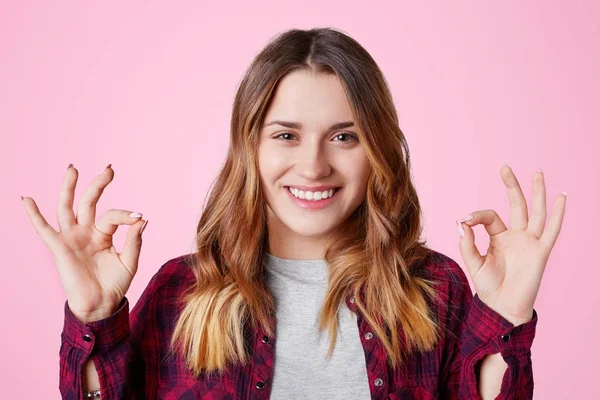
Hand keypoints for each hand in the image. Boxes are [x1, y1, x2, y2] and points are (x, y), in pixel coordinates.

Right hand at [22, 164, 147, 322]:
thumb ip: (134, 241)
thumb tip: (141, 219)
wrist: (101, 305)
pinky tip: (27, 199)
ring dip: (68, 188)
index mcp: (103, 234)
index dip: (126, 215)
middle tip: (109, 169)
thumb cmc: (115, 284)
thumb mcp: (129, 261)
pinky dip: (34, 215)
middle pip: (88, 202)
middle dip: (98, 184)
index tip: (139, 217)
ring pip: (66, 208)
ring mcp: (72, 239)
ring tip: (73, 168)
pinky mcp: (59, 248)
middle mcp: (86, 232)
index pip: (112, 216)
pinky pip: (44, 229)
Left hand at [456, 164, 566, 325]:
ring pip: (535, 211)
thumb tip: (461, 221)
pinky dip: (558, 214)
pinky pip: (551, 230)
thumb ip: (467, 242)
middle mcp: (515, 236)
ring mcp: (529, 242)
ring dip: (537, 192)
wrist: (501, 307)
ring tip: (538, 172)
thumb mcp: (472, 262)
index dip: (476, 215)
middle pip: (516, 204)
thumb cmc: (488, 286)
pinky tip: (561, 196)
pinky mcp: (540, 251)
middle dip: (511, 185)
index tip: (465, 221)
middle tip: (504, 167)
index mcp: (498, 237)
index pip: (489, 216)